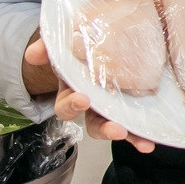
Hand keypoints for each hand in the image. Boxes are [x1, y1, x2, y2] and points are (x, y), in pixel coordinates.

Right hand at [27, 34, 152, 152]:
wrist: (103, 42)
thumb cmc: (80, 47)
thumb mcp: (64, 45)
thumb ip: (48, 47)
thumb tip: (32, 54)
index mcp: (73, 92)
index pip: (66, 107)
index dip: (72, 106)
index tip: (82, 99)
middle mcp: (93, 105)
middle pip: (94, 124)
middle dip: (104, 129)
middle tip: (116, 129)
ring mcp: (113, 108)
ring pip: (118, 127)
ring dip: (129, 136)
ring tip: (142, 141)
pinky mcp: (133, 107)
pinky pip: (138, 124)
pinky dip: (144, 134)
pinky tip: (152, 141)